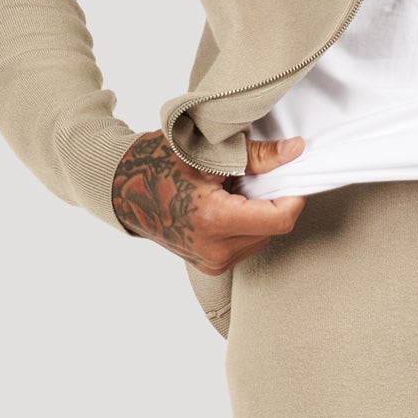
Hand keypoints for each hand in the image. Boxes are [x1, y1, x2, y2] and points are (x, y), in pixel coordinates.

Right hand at [111, 131, 308, 273]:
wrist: (122, 190)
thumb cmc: (157, 164)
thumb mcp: (208, 151)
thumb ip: (258, 155)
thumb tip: (296, 151)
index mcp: (213, 220)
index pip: (280, 219)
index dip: (293, 194)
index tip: (290, 174)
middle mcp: (214, 249)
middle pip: (273, 228)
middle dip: (271, 200)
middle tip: (249, 176)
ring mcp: (212, 262)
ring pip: (262, 237)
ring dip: (258, 213)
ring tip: (230, 191)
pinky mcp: (210, 265)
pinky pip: (245, 244)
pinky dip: (244, 224)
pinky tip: (222, 206)